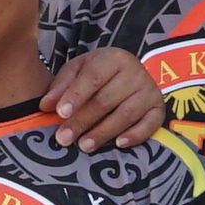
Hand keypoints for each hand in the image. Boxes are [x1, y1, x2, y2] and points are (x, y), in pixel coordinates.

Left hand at [41, 44, 163, 152]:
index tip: (60, 114)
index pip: (93, 78)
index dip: (76, 96)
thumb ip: (61, 86)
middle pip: (106, 100)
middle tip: (64, 138)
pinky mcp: (158, 107)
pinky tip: (119, 144)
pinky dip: (136, 135)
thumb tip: (45, 106)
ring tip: (84, 146)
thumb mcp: (77, 71)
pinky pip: (150, 124)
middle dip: (83, 121)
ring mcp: (149, 90)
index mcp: (113, 58)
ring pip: (125, 114)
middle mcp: (135, 71)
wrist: (127, 74)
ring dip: (103, 132)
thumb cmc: (97, 74)